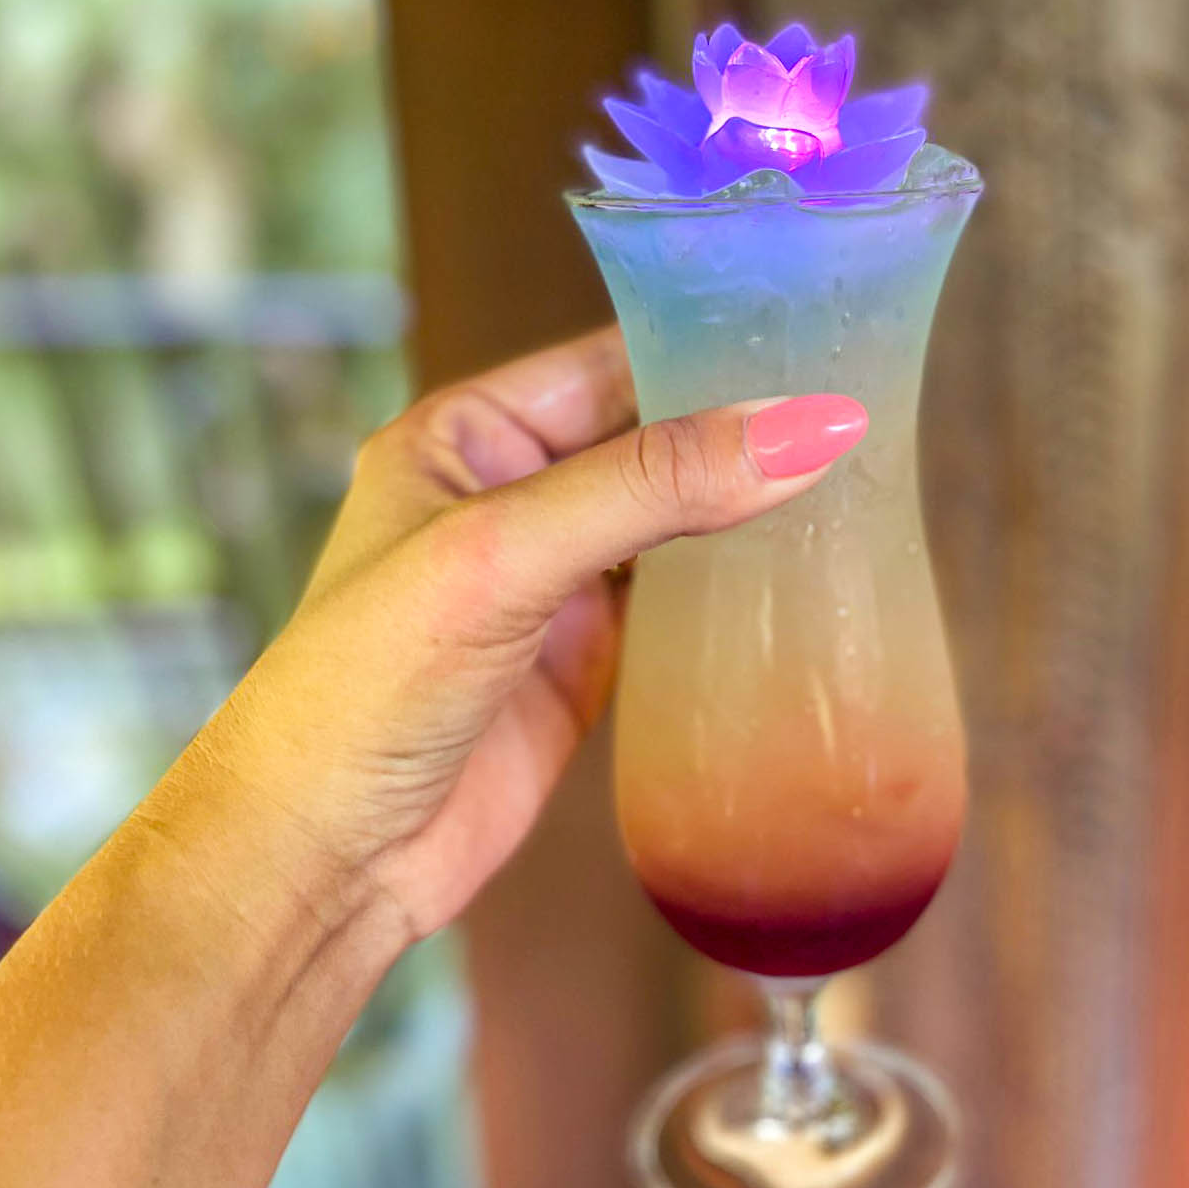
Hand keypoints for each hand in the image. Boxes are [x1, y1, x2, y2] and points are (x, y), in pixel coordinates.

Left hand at [173, 327, 866, 941]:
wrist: (327, 859)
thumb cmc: (358, 691)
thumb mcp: (501, 558)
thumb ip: (648, 487)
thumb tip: (800, 430)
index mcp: (464, 437)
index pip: (607, 359)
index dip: (704, 340)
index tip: (816, 329)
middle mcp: (511, 498)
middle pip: (652, 436)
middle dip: (740, 423)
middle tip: (860, 399)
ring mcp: (554, 583)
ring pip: (674, 519)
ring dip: (745, 505)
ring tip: (858, 473)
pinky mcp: (586, 661)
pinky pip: (678, 601)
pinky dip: (734, 587)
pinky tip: (800, 571)